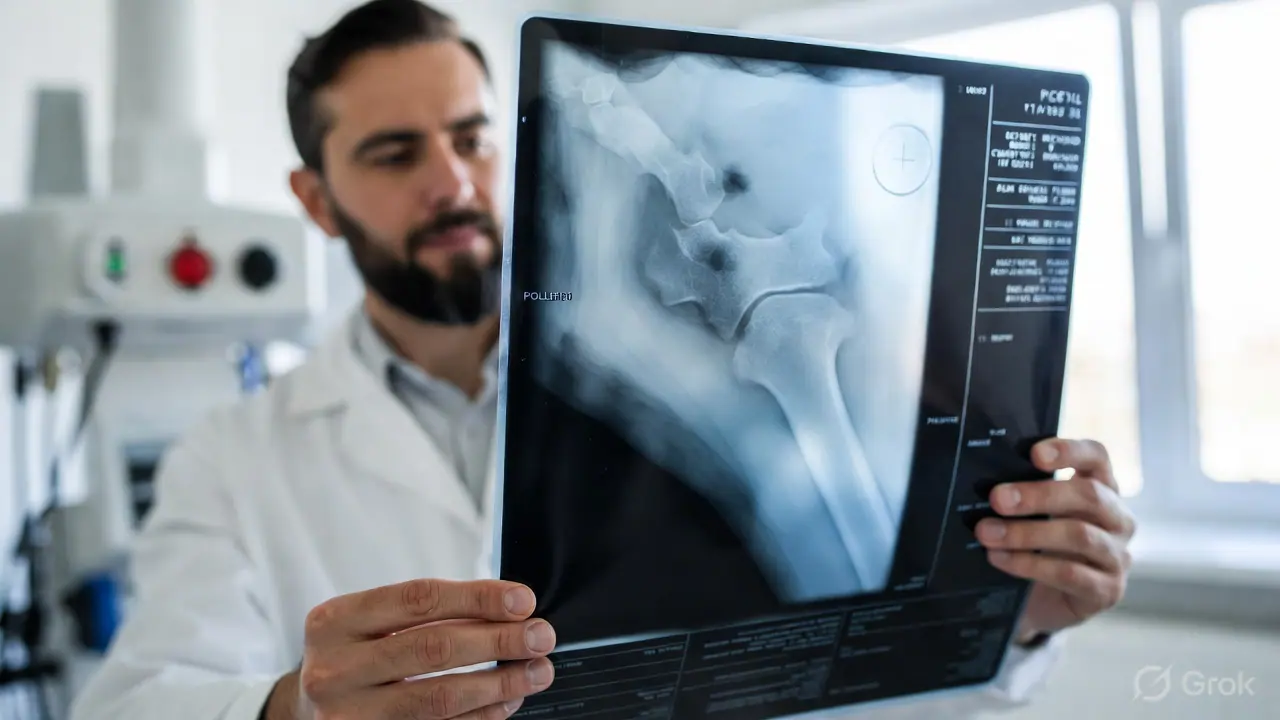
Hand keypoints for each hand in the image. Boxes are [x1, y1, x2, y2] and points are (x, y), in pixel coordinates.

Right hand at [264, 579, 556, 719]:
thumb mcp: (368, 622)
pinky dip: (480, 718)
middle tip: (541, 636)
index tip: (524, 601)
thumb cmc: (354, 655)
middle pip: (433, 649)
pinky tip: (506, 703)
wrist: (305, 711)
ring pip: (439, 698)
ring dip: (499, 685)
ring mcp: (348, 717)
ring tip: (536, 671)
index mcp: (334, 622)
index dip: (478, 598)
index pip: (419, 599)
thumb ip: (428, 612)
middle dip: (498, 641)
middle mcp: (334, 670)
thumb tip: (511, 610)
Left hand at [975, 438, 1136, 642]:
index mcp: (1101, 488)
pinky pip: (1070, 573)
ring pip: (1079, 536)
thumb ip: (1021, 496)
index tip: (1034, 454)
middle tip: (996, 499)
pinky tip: (1000, 559)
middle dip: (1039, 495)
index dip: (1070, 451)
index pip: (1097, 457)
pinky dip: (1030, 565)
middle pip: (1089, 496)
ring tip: (987, 533)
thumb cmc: (1035, 547)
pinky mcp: (1108, 590)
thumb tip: (983, 480)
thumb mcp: (1031, 515)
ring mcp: (1117, 556)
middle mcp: (1118, 519)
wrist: (1041, 604)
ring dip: (1027, 533)